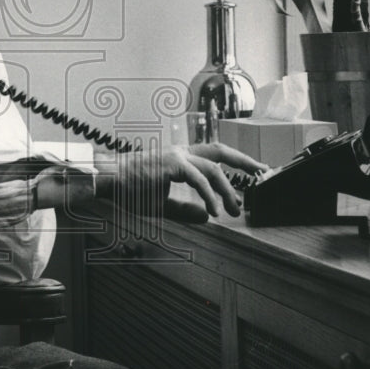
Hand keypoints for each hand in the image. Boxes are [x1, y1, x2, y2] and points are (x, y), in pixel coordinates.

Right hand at [100, 142, 269, 221]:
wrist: (107, 179)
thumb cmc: (128, 189)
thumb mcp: (161, 204)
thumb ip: (184, 210)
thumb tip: (206, 217)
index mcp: (180, 159)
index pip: (213, 157)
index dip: (234, 164)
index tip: (250, 178)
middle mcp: (181, 153)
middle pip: (220, 151)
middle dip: (244, 161)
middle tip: (262, 174)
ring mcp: (176, 157)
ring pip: (213, 168)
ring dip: (227, 189)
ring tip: (234, 209)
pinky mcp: (171, 164)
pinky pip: (198, 179)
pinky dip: (209, 195)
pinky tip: (215, 210)